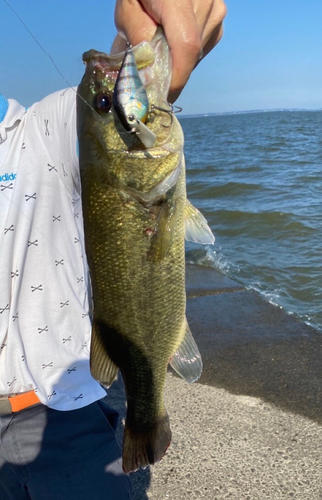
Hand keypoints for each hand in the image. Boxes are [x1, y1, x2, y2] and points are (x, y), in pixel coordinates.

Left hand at [112, 0, 226, 101]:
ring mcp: (216, 11)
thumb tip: (148, 79)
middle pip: (189, 55)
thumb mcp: (128, 8)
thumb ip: (137, 39)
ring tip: (158, 48)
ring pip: (195, 55)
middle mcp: (206, 2)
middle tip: (148, 75)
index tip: (162, 96)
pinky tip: (172, 40)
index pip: (187, 45)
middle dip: (169, 72)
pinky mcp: (218, 20)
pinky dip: (184, 53)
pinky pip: (201, 49)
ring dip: (176, 62)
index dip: (176, 77)